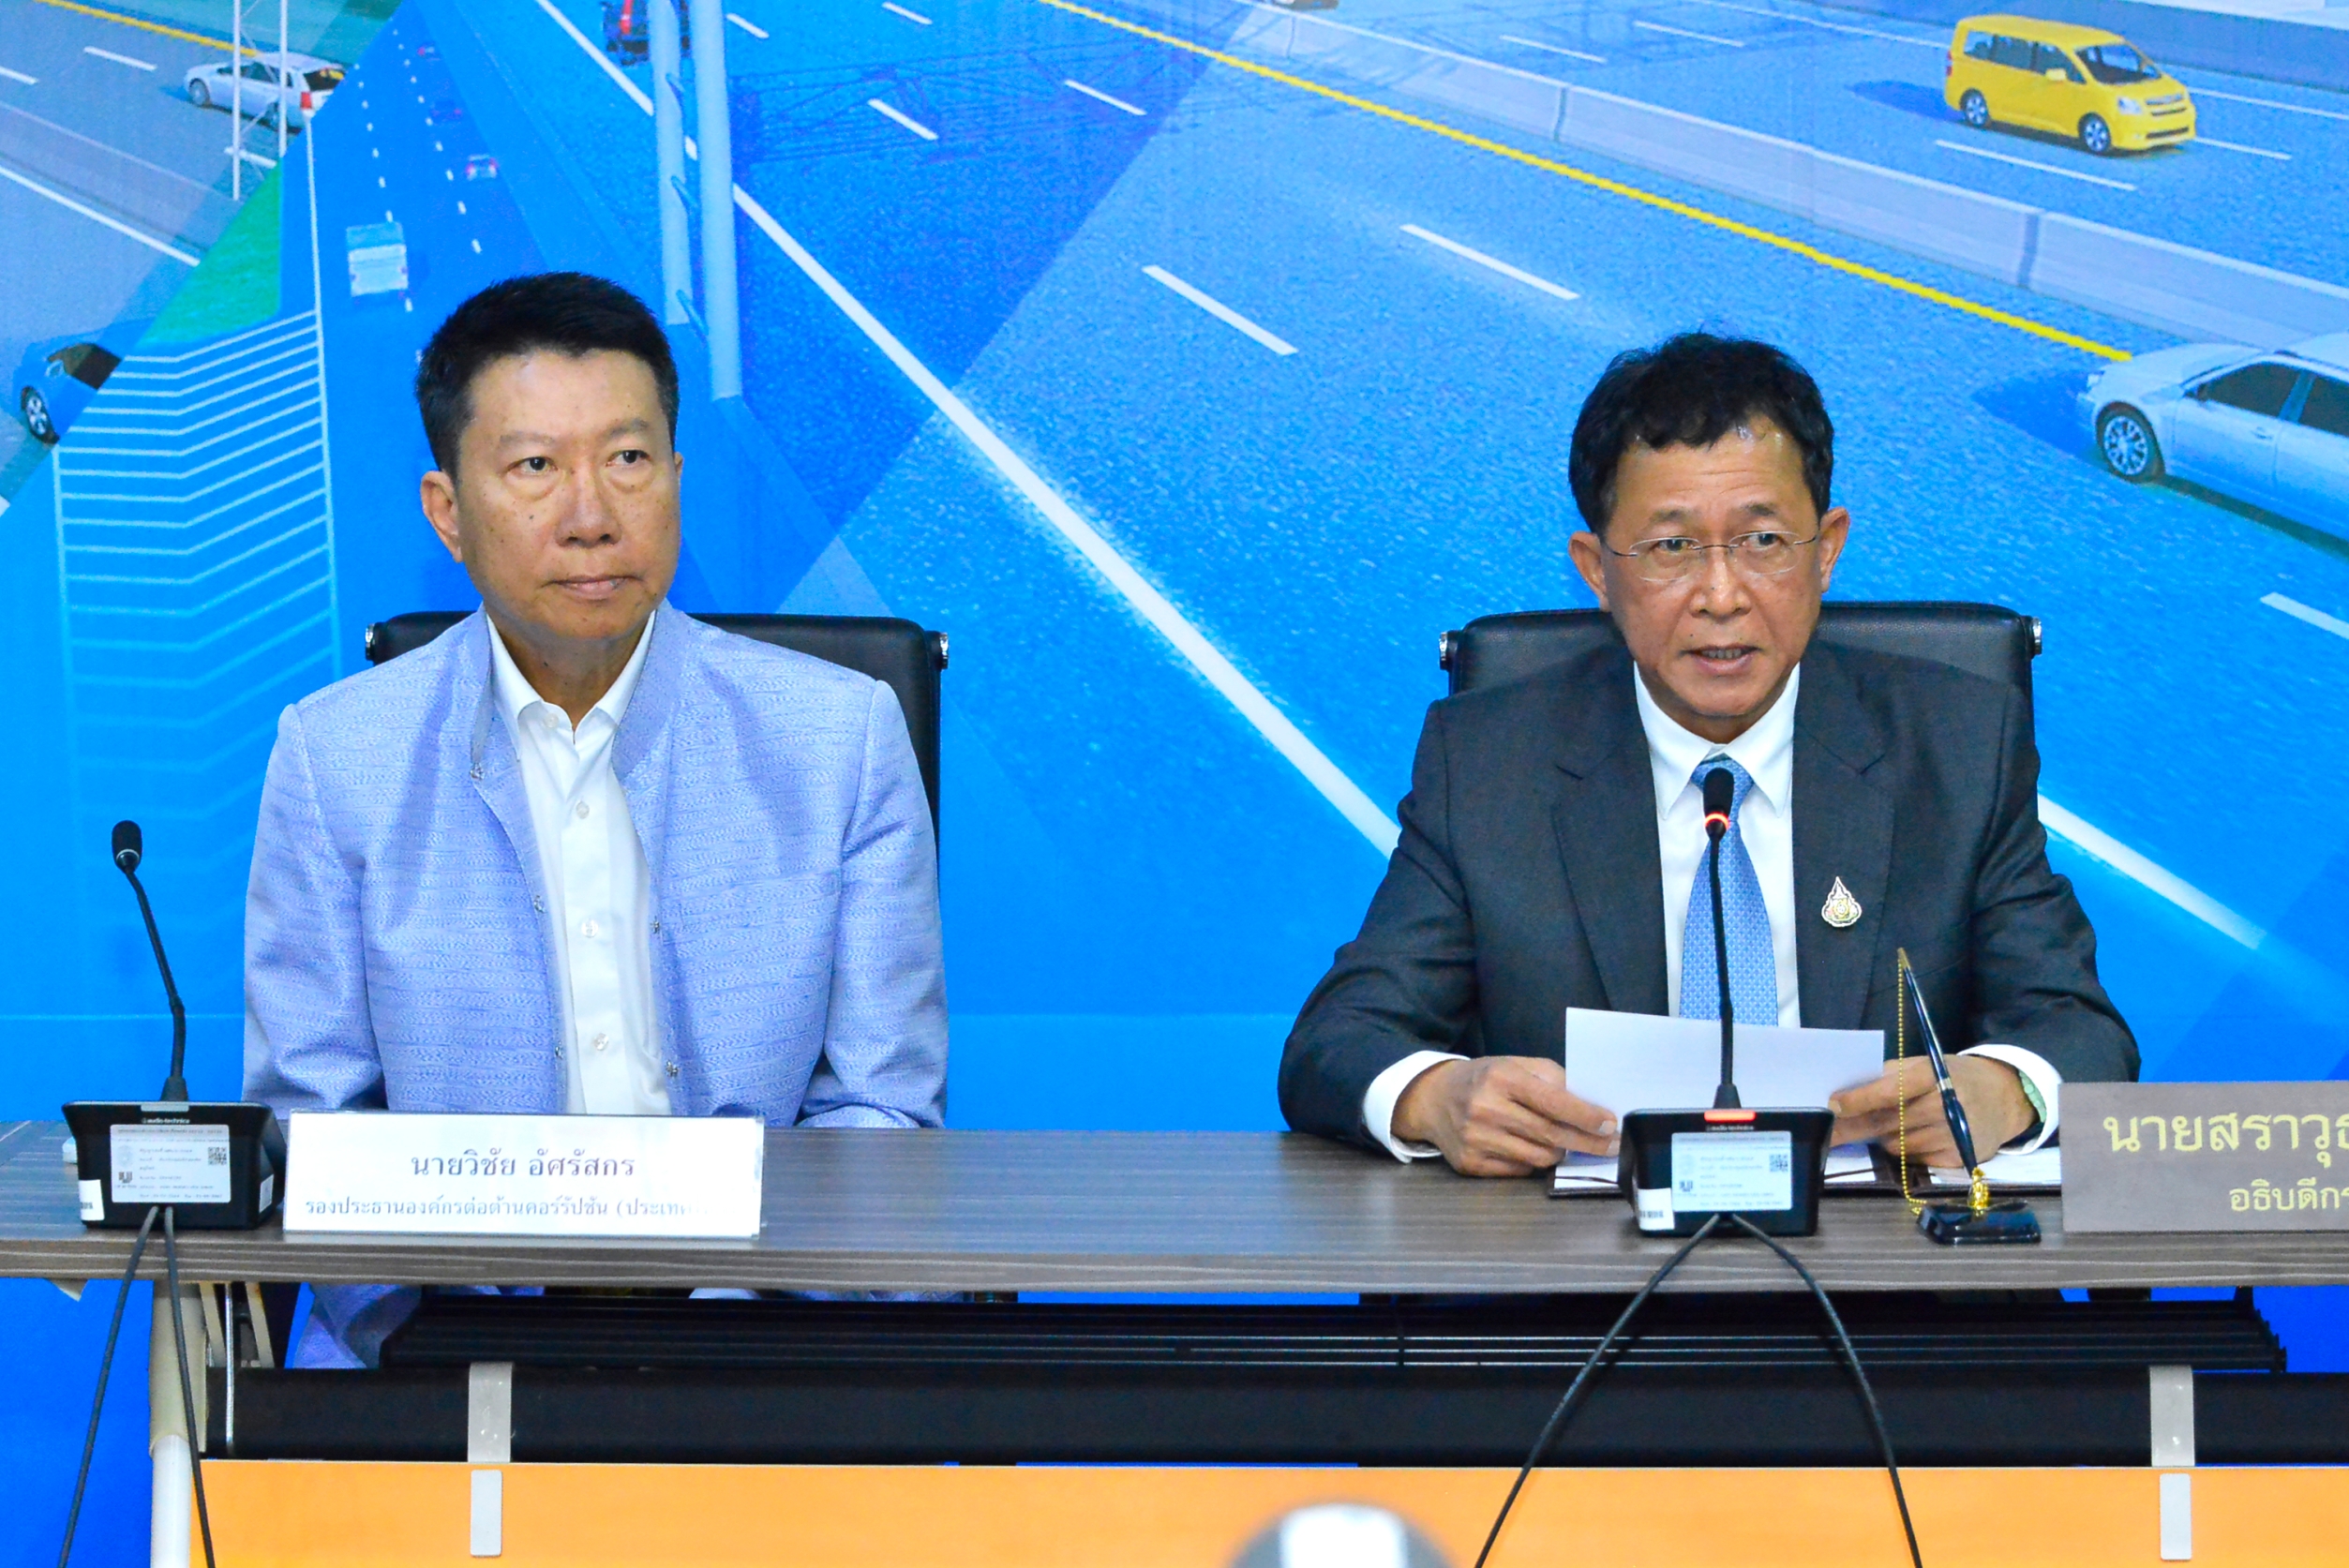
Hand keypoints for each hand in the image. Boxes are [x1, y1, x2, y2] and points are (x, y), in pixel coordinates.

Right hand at [1391, 1057, 1618, 1177]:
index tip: (1610, 1124)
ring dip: (1558, 1151)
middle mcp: (1486, 1109)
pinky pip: (1519, 1170)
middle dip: (1587, 1142)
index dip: (1585, 1116)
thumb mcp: (1515, 1065)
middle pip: (1550, 1134)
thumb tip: (1590, 1103)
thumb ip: (1551, 1078)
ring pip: (1539, 1157)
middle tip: (1611, 1144)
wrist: (1433, 1098)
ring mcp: (1476, 1139)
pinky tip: (1530, 1147)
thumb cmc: (1484, 1079)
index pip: (1553, 1102)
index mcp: (1501, 1078)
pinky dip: (1532, 1161)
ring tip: (1563, 1141)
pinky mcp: (1470, 1164)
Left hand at [1829, 1055, 2034, 1168]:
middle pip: (1887, 1122)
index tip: (1832, 1105)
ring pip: (1895, 1144)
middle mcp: (1944, 1107)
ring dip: (1883, 1137)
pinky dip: (1905, 1149)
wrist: (2002, 1098)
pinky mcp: (1956, 1159)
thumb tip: (1847, 1092)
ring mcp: (1951, 1136)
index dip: (1859, 1100)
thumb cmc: (1952, 1077)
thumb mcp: (1925, 1065)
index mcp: (1934, 1076)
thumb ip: (1890, 1076)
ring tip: (1889, 1124)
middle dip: (1852, 1128)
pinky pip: (1912, 1159)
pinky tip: (1915, 1136)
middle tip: (1826, 1131)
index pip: (1890, 1091)